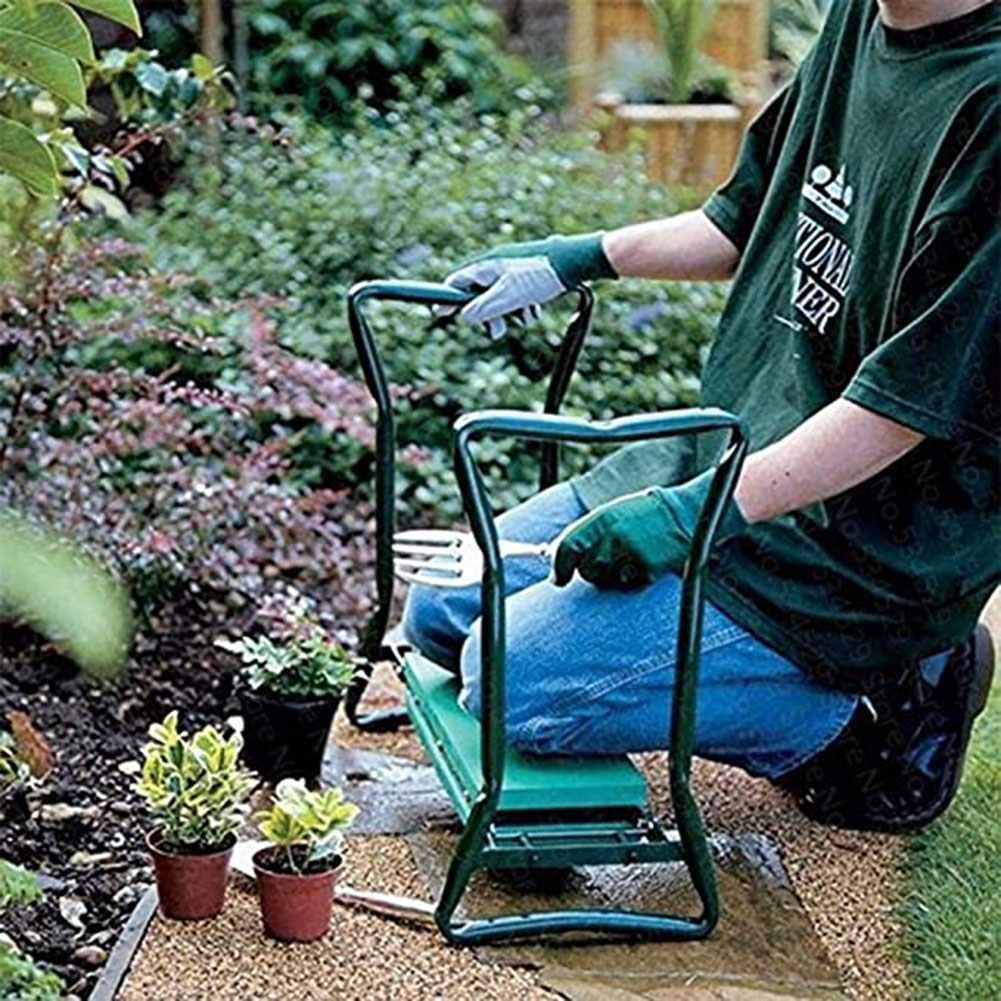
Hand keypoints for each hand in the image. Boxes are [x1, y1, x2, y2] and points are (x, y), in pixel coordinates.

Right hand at [443, 233, 615, 337]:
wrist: (574, 262)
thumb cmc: (540, 275)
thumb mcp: (507, 297)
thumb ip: (483, 308)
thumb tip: (464, 317)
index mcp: (485, 267)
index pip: (456, 284)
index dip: (447, 301)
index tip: (439, 314)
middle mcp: (495, 266)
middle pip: (478, 296)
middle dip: (488, 315)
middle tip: (497, 330)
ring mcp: (511, 271)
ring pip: (499, 299)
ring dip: (509, 313)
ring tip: (525, 317)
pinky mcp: (526, 276)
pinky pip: (516, 296)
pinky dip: (523, 307)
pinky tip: (534, 310)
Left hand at [553, 470, 747, 590]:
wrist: (685, 515)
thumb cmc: (642, 516)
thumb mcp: (611, 515)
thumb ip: (584, 534)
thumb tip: (555, 559)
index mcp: (601, 519)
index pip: (568, 548)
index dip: (559, 567)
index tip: (558, 579)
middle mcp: (613, 536)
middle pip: (586, 570)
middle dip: (592, 571)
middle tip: (610, 559)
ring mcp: (631, 553)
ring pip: (606, 581)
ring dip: (612, 577)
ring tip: (630, 557)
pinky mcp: (648, 569)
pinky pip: (628, 586)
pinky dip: (632, 580)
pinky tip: (644, 563)